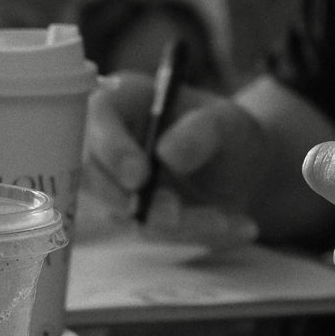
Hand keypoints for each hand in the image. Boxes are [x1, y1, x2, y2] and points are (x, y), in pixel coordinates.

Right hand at [84, 71, 263, 248]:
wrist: (240, 171)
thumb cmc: (226, 132)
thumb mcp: (227, 123)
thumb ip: (202, 131)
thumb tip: (166, 153)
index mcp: (124, 101)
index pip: (99, 118)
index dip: (112, 149)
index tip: (139, 177)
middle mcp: (107, 143)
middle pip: (94, 176)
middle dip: (133, 202)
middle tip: (174, 215)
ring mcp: (112, 184)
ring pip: (127, 215)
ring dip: (178, 224)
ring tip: (227, 221)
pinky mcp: (129, 218)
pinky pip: (155, 234)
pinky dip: (194, 235)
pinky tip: (238, 227)